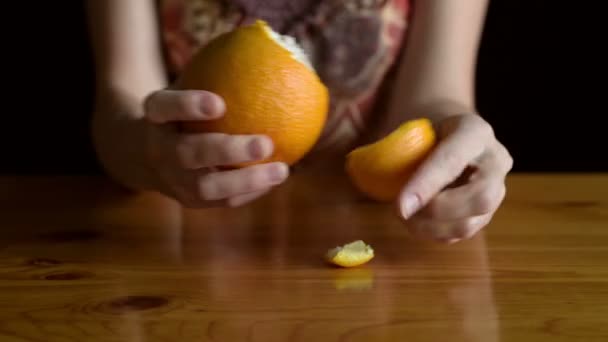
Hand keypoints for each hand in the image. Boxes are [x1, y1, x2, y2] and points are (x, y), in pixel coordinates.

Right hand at [142, 89, 288, 207]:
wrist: (144, 154)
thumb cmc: (179, 115)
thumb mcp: (183, 91)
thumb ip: (214, 78)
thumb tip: (266, 53)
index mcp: (154, 117)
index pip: (163, 107)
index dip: (187, 106)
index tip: (218, 102)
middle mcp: (159, 150)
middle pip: (187, 154)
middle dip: (227, 151)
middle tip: (264, 143)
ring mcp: (172, 181)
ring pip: (206, 187)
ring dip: (247, 180)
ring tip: (281, 170)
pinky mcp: (189, 201)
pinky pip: (222, 201)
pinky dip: (251, 191)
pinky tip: (276, 177)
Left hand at [398, 114, 512, 242]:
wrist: (448, 135)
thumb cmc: (424, 133)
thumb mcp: (411, 129)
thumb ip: (393, 148)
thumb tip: (358, 166)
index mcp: (474, 131)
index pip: (453, 160)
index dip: (425, 185)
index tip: (400, 206)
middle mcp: (495, 160)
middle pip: (480, 197)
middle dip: (437, 211)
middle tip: (403, 212)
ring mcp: (497, 188)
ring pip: (473, 222)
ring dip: (433, 228)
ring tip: (406, 218)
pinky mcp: (488, 211)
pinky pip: (465, 233)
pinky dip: (436, 234)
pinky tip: (418, 223)